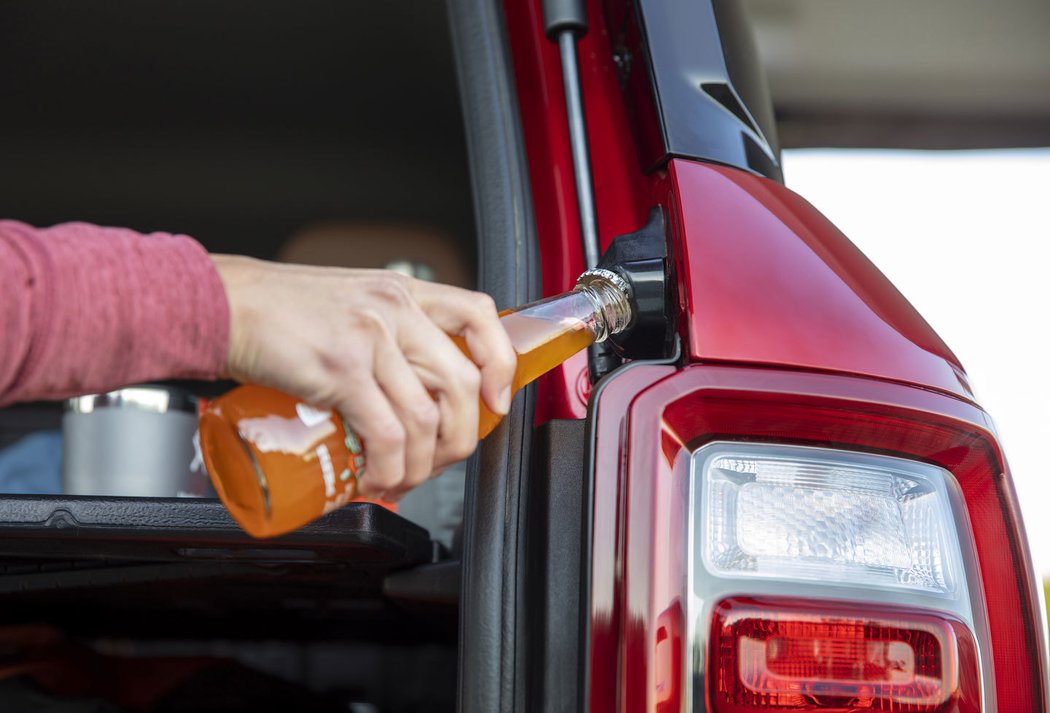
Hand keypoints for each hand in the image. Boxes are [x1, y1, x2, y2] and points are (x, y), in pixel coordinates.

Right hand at [211, 255, 515, 499]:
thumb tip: (412, 391)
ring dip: (420, 466)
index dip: (500, 362)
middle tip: (440, 461)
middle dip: (460, 437)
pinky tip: (376, 479)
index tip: (495, 400)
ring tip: (400, 480)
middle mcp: (394, 309)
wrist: (219, 305)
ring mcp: (369, 338)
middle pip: (461, 382)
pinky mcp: (341, 370)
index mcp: (402, 292)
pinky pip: (387, 432)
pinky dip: (389, 468)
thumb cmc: (278, 312)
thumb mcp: (349, 303)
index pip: (479, 314)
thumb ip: (385, 332)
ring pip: (426, 417)